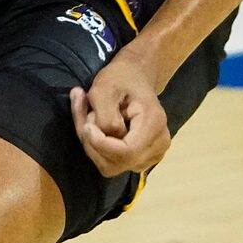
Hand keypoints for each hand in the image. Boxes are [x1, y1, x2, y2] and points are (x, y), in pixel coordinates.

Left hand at [72, 56, 170, 176]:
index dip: (100, 144)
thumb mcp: (105, 89)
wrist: (135, 77)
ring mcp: (152, 155)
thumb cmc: (121, 78)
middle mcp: (159, 144)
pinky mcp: (140, 159)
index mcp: (154, 124)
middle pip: (116, 162)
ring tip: (88, 118)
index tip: (87, 124)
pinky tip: (95, 128)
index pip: (127, 152)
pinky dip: (96, 148)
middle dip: (92, 143)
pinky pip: (111, 163)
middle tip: (83, 115)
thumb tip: (102, 137)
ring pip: (110, 166)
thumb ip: (105, 117)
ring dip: (91, 146)